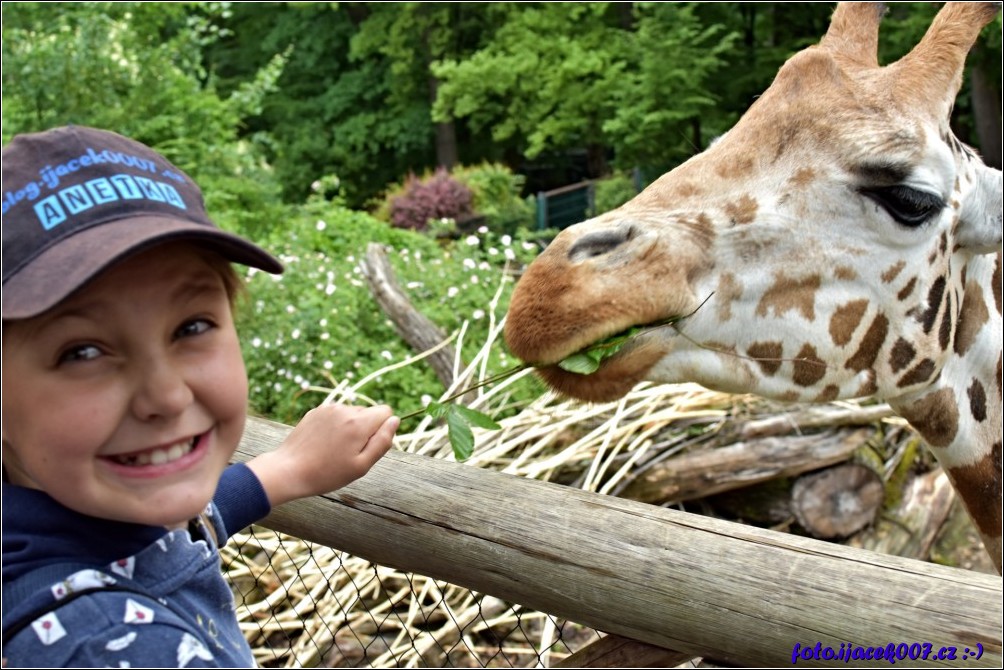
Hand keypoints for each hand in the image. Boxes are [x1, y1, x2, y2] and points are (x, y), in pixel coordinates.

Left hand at [246, 404, 398, 506]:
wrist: (288, 470)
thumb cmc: (327, 473)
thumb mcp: (362, 465)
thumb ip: (382, 441)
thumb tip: (395, 421)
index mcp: (359, 422)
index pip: (386, 411)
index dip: (382, 429)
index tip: (369, 446)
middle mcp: (344, 409)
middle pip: (368, 413)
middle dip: (365, 429)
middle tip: (349, 453)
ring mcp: (328, 409)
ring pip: (352, 414)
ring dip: (350, 428)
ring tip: (334, 450)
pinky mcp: (315, 411)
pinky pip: (336, 415)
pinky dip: (335, 426)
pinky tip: (323, 444)